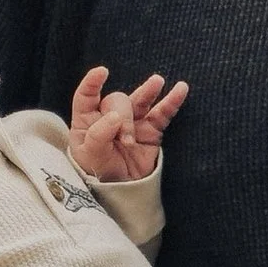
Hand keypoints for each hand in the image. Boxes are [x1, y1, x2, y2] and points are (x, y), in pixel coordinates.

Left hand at [67, 65, 187, 181]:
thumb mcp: (90, 157)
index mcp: (87, 121)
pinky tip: (181, 89)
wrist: (121, 194)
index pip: (87, 96)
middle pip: (118, 101)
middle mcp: (109, 117)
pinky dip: (171, 101)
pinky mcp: (151, 131)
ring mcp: (132, 122)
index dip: (92, 82)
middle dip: (124, 118)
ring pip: (140, 100)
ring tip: (156, 82)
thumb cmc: (97, 174)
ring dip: (147, 91)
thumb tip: (115, 116)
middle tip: (126, 141)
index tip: (102, 72)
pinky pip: (162, 113)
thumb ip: (99, 135)